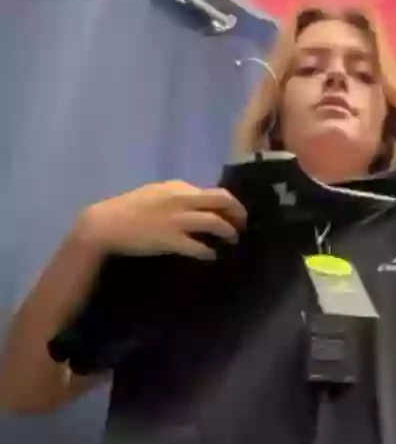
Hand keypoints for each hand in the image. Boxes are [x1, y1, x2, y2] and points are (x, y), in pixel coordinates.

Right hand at [77, 180, 247, 260]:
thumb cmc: (128, 210)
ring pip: (215, 222)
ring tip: (232, 241)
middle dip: (238, 213)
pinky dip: (209, 252)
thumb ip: (175, 197)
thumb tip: (196, 204)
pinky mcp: (171, 239)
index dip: (229, 204)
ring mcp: (177, 219)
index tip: (233, 214)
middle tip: (242, 226)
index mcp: (176, 187)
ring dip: (229, 233)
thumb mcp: (154, 194)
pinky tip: (212, 256)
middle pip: (222, 200)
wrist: (105, 225)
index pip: (213, 192)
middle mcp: (180, 199)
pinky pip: (199, 247)